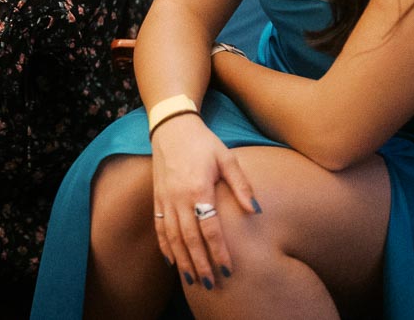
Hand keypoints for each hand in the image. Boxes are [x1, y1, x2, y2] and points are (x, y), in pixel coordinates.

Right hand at [150, 114, 258, 291]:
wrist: (171, 127)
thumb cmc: (203, 142)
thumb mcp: (226, 158)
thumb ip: (241, 185)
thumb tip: (255, 210)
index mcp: (198, 188)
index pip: (210, 228)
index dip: (219, 251)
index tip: (228, 269)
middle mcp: (179, 197)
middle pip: (189, 238)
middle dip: (200, 263)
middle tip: (212, 285)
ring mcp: (165, 198)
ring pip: (173, 237)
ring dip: (182, 260)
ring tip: (192, 280)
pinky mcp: (157, 197)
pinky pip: (159, 226)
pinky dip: (165, 246)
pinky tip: (172, 261)